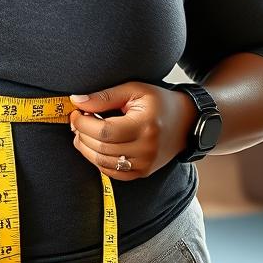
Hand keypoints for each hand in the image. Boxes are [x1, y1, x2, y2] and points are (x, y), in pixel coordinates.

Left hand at [69, 81, 192, 179]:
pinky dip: (97, 160)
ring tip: (82, 133)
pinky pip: (112, 173)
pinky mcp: (143, 172)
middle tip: (77, 121)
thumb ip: (105, 96)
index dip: (84, 123)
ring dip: (86, 148)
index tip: (76, 113)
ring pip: (103, 163)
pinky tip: (94, 146)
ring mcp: (145, 164)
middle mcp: (146, 149)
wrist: (186, 122)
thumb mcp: (134, 90)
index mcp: (145, 126)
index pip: (105, 132)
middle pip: (101, 149)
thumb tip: (77, 101)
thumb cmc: (159, 102)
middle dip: (82, 134)